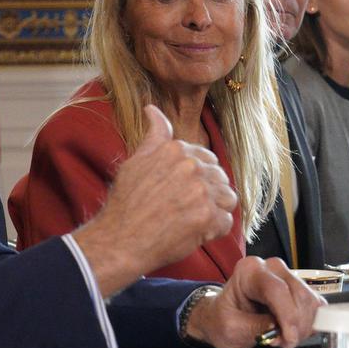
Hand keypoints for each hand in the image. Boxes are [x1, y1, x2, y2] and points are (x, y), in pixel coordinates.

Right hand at [71, 105, 237, 296]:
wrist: (120, 239)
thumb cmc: (126, 203)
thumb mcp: (136, 161)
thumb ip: (155, 135)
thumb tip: (152, 108)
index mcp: (175, 149)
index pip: (207, 160)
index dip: (197, 179)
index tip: (181, 192)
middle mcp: (190, 165)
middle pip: (220, 178)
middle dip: (207, 195)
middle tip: (182, 209)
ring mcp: (201, 191)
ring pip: (227, 199)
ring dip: (213, 212)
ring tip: (190, 220)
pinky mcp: (208, 216)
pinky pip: (226, 222)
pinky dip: (212, 231)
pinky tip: (192, 232)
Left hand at [184, 256, 323, 347]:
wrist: (222, 319)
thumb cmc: (223, 319)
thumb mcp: (232, 327)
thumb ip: (257, 327)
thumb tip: (281, 330)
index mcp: (249, 271)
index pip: (277, 289)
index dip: (287, 316)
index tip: (289, 338)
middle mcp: (271, 268)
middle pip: (299, 294)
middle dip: (296, 325)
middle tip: (283, 342)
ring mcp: (287, 277)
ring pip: (310, 301)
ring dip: (303, 326)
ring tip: (283, 337)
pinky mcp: (299, 290)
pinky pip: (316, 307)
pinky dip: (309, 323)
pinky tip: (292, 331)